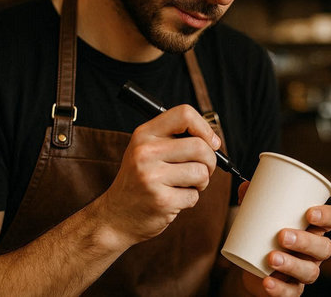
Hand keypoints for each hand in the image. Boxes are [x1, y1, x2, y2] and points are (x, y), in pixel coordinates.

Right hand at [102, 104, 220, 244]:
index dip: (204, 127)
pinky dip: (190, 199)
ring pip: (201, 172)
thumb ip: (175, 138)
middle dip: (210, 160)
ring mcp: (152, 177)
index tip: (212, 142)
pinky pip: (194, 196)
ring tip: (185, 184)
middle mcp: (145, 152)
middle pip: (199, 146)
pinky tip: (174, 199)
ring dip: (201, 181)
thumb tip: (214, 140)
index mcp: (144, 134)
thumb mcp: (147, 149)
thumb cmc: (140, 179)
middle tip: (203, 169)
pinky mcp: (161, 201)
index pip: (184, 114)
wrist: (116, 216)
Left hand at [238, 182, 330, 295]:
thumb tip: (246, 186)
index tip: (310, 213)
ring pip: (310, 271)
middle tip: (282, 235)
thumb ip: (252, 198)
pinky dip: (279, 288)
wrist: (249, 264)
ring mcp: (304, 270)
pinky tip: (268, 281)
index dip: (328, 216)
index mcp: (313, 226)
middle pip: (324, 247)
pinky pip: (291, 292)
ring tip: (271, 257)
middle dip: (305, 241)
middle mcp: (314, 250)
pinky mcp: (291, 289)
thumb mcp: (258, 212)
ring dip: (291, 264)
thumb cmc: (262, 231)